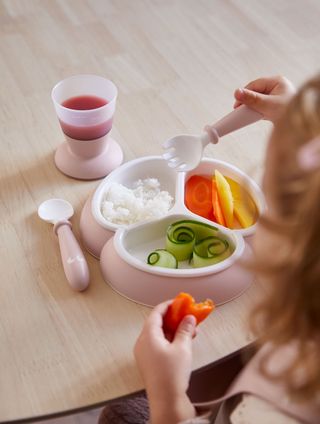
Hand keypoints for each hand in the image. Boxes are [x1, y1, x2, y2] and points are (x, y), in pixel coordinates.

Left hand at [134, 301, 196, 423]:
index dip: (168, 305)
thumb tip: (188, 318)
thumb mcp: (183, 348)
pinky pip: (158, 344)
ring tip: (189, 330)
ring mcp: (144, 353)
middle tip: (186, 315)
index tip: (179, 302)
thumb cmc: (171, 375)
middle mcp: (142, 343)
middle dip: (173, 318)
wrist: (166, 401)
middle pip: (156, 323)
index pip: (156, 313)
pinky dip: (170, 339)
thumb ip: (185, 329)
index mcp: (147, 336)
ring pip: (158, 334)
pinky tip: (183, 342)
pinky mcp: (149, 362)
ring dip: (173, 329)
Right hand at [233, 75, 295, 121]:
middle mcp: (277, 87)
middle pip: (256, 92)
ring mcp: (277, 96)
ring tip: (248, 114)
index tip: (237, 105)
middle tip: (240, 110)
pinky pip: (263, 106)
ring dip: (253, 107)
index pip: (255, 85)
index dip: (244, 94)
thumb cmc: (288, 113)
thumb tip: (237, 92)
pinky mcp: (276, 106)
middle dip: (248, 101)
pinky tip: (255, 116)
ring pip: (259, 99)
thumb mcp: (267, 105)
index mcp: (277, 82)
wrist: (300, 127)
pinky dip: (258, 111)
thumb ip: (252, 99)